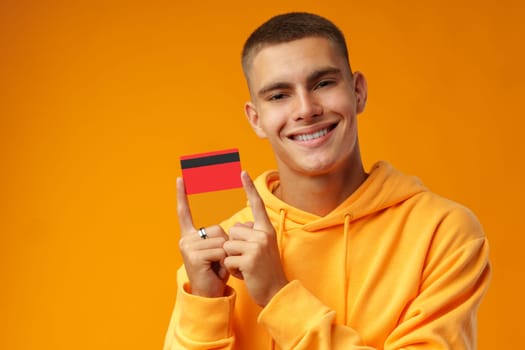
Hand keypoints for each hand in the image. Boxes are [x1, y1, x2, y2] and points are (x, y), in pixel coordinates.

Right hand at [176, 177, 229, 296]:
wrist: (210, 294)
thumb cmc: (216, 272)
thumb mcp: (220, 250)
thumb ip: (223, 235)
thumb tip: (242, 223)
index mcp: (190, 236)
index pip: (184, 212)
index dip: (181, 195)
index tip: (180, 178)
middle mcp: (186, 240)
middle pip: (217, 229)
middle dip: (225, 245)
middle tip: (218, 261)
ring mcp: (188, 247)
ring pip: (221, 240)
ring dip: (226, 254)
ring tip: (217, 266)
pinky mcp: (194, 256)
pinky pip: (220, 250)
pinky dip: (224, 261)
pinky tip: (215, 270)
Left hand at [223, 171, 288, 306]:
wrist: (275, 291)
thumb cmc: (264, 270)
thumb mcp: (261, 248)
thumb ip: (251, 236)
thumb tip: (236, 229)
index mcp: (266, 229)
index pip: (257, 204)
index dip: (249, 188)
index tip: (242, 171)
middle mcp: (263, 234)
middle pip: (232, 231)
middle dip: (233, 247)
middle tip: (248, 260)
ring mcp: (257, 246)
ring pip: (228, 245)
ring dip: (232, 259)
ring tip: (246, 267)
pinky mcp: (249, 258)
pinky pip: (228, 259)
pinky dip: (232, 269)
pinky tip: (245, 274)